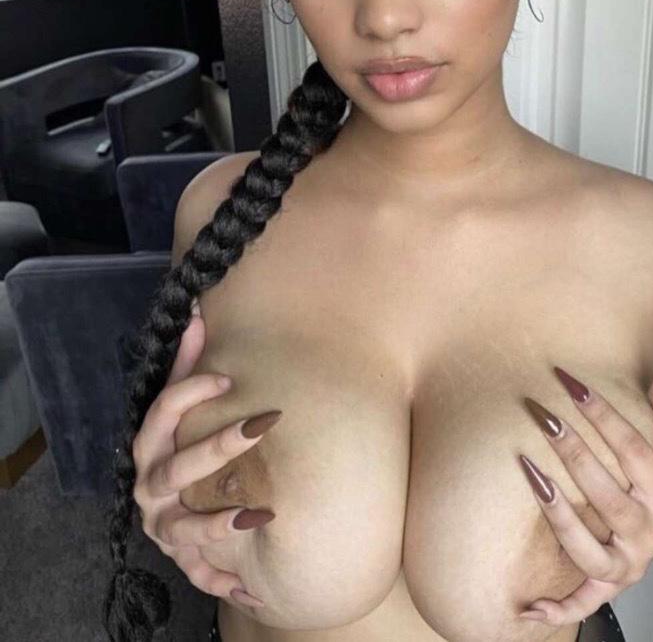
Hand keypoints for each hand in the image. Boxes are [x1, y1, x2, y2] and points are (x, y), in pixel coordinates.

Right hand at [131, 301, 278, 608]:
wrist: (167, 508)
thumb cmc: (176, 446)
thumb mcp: (178, 407)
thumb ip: (187, 365)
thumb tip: (198, 309)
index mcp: (148, 447)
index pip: (161, 414)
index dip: (190, 392)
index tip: (229, 378)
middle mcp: (150, 489)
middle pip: (179, 469)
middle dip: (218, 446)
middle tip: (262, 423)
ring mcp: (163, 528)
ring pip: (185, 527)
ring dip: (220, 523)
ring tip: (259, 513)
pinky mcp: (181, 558)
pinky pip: (198, 574)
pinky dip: (222, 580)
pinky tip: (252, 585)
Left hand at [516, 355, 652, 625]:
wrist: (652, 536)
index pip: (635, 451)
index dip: (604, 414)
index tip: (571, 384)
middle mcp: (649, 534)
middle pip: (607, 494)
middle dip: (573, 452)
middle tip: (542, 415)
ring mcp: (626, 564)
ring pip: (588, 546)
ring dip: (556, 513)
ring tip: (529, 472)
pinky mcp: (605, 587)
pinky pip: (582, 601)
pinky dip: (559, 608)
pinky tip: (530, 606)